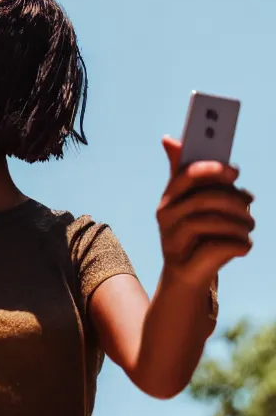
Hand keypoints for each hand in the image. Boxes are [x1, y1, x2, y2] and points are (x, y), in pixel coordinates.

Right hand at [156, 136, 254, 288]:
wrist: (187, 276)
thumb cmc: (197, 233)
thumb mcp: (194, 202)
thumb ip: (191, 174)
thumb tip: (169, 139)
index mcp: (168, 198)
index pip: (185, 176)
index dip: (210, 170)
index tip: (234, 172)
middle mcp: (165, 217)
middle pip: (203, 199)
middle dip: (234, 201)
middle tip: (250, 204)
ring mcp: (172, 240)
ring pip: (212, 222)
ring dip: (240, 224)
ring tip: (249, 228)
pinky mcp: (184, 263)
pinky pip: (218, 247)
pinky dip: (239, 245)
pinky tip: (244, 245)